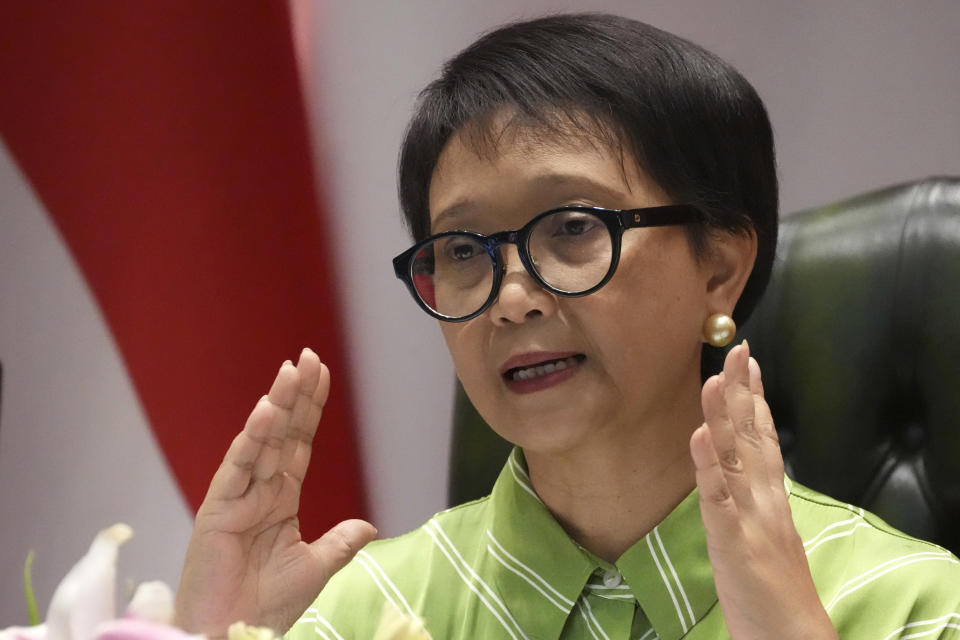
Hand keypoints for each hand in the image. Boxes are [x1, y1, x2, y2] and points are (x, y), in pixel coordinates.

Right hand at [174, 348, 376, 635]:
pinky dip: (250, 440)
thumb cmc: (265, 606)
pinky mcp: (217, 510)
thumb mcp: (314, 568)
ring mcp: (236, 497)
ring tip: (290, 371)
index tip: (321, 372)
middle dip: (295, 394)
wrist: (234, 634)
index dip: (310, 408)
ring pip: (260, 442)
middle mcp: (258, 490)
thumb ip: (340, 543)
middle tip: (307, 356)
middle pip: (281, 432)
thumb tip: (369, 525)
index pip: (299, 442)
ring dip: (275, 406)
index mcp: (280, 498)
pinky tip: (264, 413)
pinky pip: (237, 469)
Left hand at [689, 342, 836, 639]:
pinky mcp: (734, 540)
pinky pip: (718, 497)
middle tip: (738, 347)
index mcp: (769, 496)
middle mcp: (763, 498)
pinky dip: (708, 465)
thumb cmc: (771, 588)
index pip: (762, 436)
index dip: (754, 397)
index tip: (748, 360)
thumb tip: (740, 462)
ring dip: (724, 415)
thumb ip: (752, 496)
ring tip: (715, 378)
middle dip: (744, 390)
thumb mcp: (761, 531)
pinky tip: (700, 435)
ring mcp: (750, 516)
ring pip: (736, 457)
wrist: (790, 635)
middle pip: (753, 435)